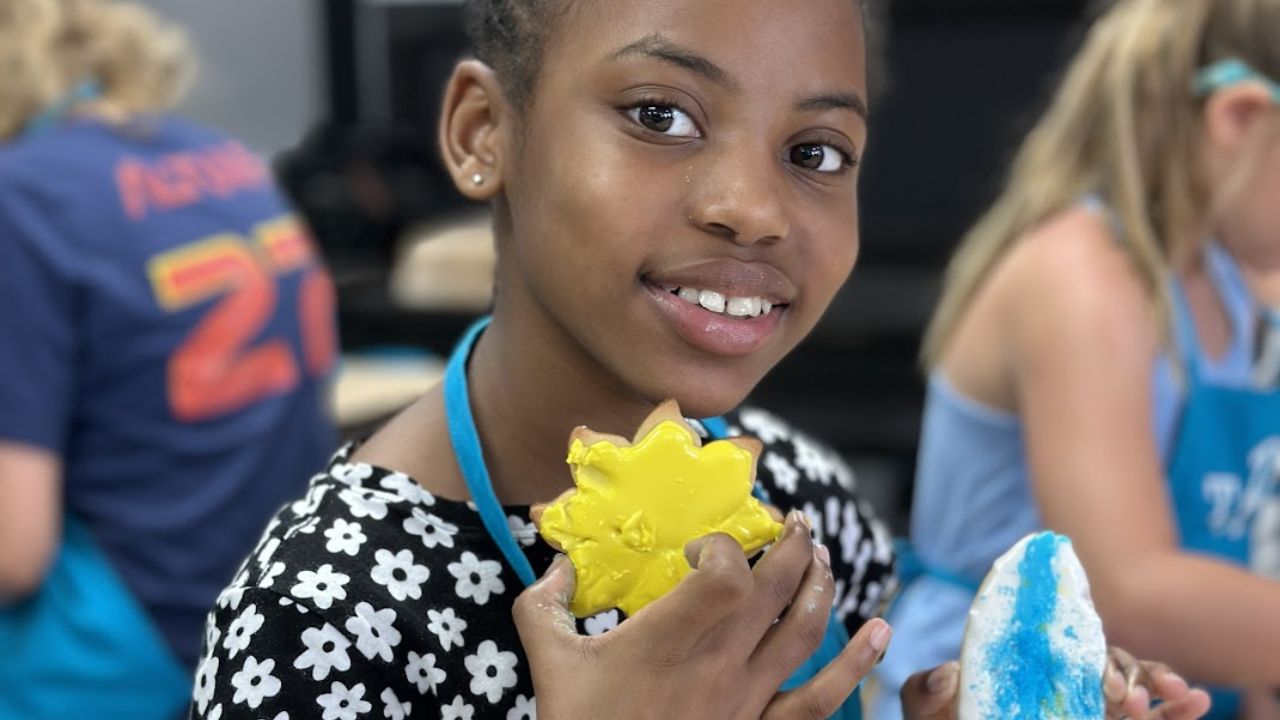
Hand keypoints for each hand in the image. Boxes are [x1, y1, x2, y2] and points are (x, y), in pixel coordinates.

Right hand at [513, 511, 893, 719]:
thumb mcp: (548, 662)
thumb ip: (543, 605)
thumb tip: (556, 565)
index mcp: (666, 642)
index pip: (724, 576)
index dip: (724, 546)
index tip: (703, 546)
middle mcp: (716, 666)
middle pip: (774, 590)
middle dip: (791, 544)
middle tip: (793, 520)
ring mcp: (746, 700)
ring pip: (804, 630)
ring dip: (820, 583)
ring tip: (821, 552)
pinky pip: (821, 696)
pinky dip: (856, 662)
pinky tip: (879, 631)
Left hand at [900, 647, 1211, 718]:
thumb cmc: (943, 718)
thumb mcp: (926, 702)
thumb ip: (925, 688)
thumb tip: (949, 674)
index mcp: (1028, 667)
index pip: (1072, 649)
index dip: (1098, 653)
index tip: (1113, 673)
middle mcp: (1063, 685)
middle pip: (1113, 671)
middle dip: (1137, 677)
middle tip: (1134, 698)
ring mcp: (1085, 708)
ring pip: (1137, 695)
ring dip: (1160, 694)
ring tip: (1176, 699)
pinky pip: (1143, 718)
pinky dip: (1170, 711)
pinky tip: (1193, 705)